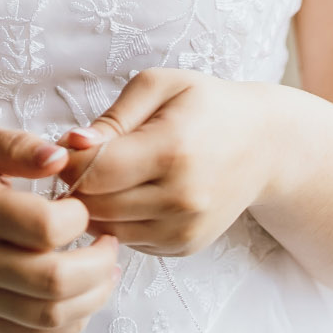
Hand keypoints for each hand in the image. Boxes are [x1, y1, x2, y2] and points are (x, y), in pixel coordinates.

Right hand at [0, 124, 119, 332]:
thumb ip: (18, 146)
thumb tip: (62, 157)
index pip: (43, 228)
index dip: (78, 216)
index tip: (79, 201)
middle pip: (53, 281)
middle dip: (99, 263)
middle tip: (109, 240)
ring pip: (49, 316)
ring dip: (93, 296)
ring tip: (105, 268)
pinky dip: (69, 322)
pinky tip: (82, 296)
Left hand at [58, 70, 283, 256]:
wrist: (263, 144)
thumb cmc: (206, 105)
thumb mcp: (160, 86)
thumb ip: (113, 116)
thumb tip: (73, 144)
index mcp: (172, 150)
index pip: (93, 173)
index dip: (69, 161)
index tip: (69, 145)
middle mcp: (181, 198)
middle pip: (96, 206)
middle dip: (76, 184)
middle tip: (82, 160)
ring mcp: (185, 228)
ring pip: (108, 230)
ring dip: (95, 206)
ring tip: (107, 175)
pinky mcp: (185, 247)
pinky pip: (130, 241)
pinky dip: (120, 221)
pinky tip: (132, 193)